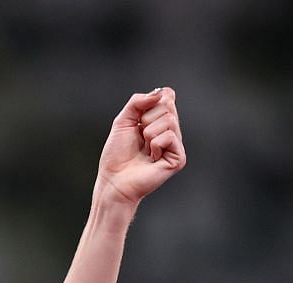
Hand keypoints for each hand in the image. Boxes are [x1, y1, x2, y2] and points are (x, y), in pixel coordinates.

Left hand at [94, 88, 185, 206]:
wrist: (114, 180)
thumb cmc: (117, 154)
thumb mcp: (123, 120)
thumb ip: (138, 101)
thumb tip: (162, 93)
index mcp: (160, 121)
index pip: (167, 96)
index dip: (152, 102)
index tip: (139, 118)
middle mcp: (171, 131)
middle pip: (168, 106)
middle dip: (146, 119)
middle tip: (140, 137)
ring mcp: (176, 146)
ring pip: (169, 120)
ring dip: (149, 133)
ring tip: (145, 148)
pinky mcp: (178, 158)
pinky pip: (170, 136)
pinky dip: (155, 144)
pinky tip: (151, 157)